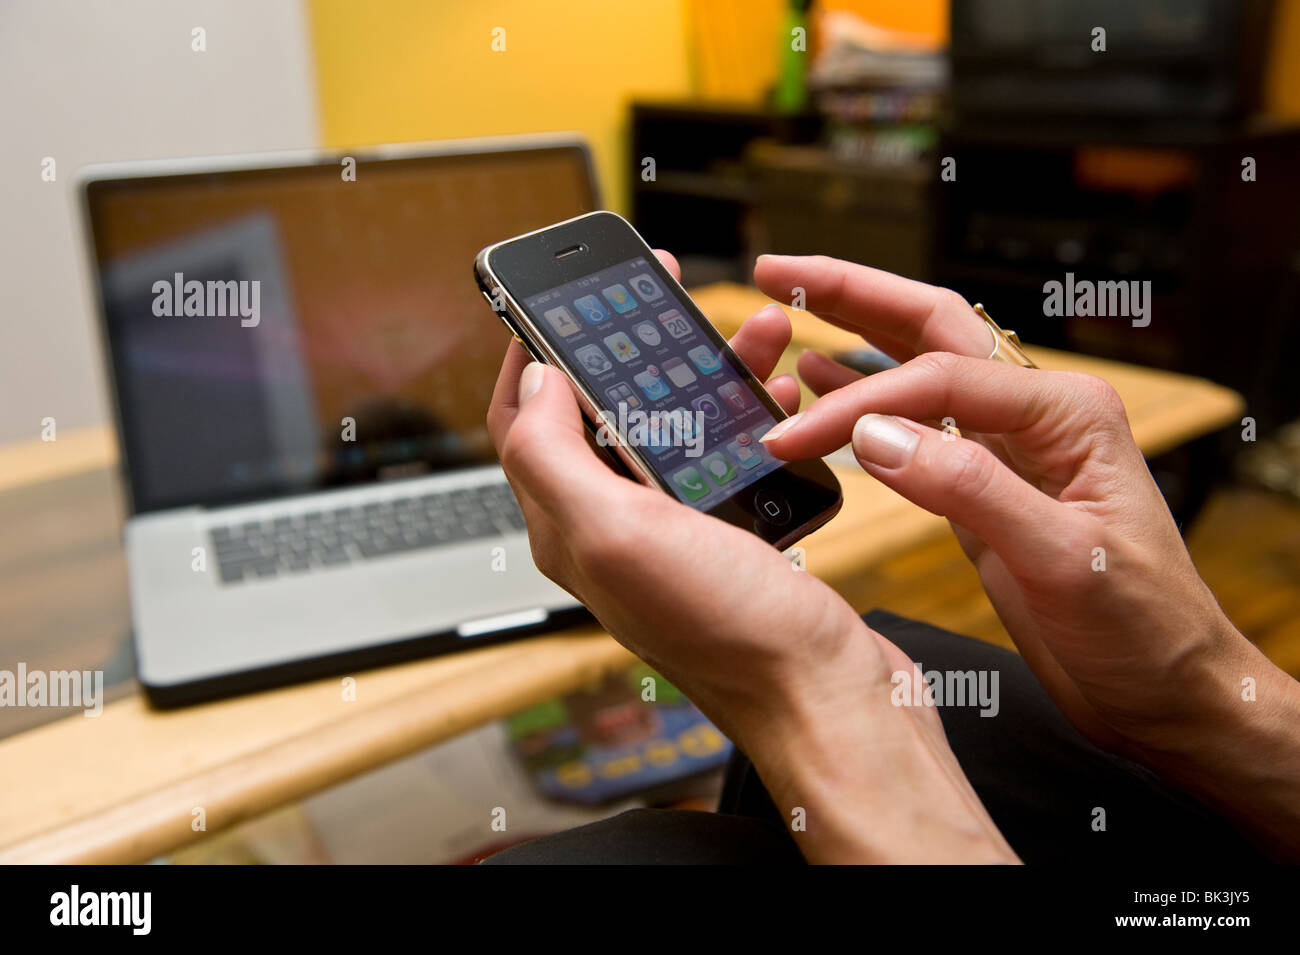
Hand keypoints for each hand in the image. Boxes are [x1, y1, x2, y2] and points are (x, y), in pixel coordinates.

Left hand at [486, 250, 1017, 862]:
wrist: (828, 695)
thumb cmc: (731, 631)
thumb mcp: (620, 532)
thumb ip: (557, 455)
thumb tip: (532, 380)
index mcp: (570, 526)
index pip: (524, 423)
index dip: (532, 352)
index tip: (561, 298)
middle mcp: (614, 529)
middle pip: (602, 413)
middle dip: (633, 346)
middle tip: (663, 295)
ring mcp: (672, 534)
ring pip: (672, 426)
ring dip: (704, 371)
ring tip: (755, 332)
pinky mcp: (727, 539)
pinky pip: (724, 455)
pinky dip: (747, 414)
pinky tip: (779, 396)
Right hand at [755, 254, 1299, 855]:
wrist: (1166, 688)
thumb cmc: (1141, 627)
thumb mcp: (1063, 559)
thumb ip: (968, 489)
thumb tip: (872, 437)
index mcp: (1067, 413)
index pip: (940, 379)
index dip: (858, 400)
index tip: (790, 434)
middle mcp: (1038, 413)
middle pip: (932, 327)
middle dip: (851, 294)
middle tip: (775, 271)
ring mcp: (1011, 446)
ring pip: (921, 366)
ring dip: (853, 332)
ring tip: (785, 311)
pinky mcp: (985, 486)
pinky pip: (918, 424)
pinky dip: (865, 400)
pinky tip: (823, 384)